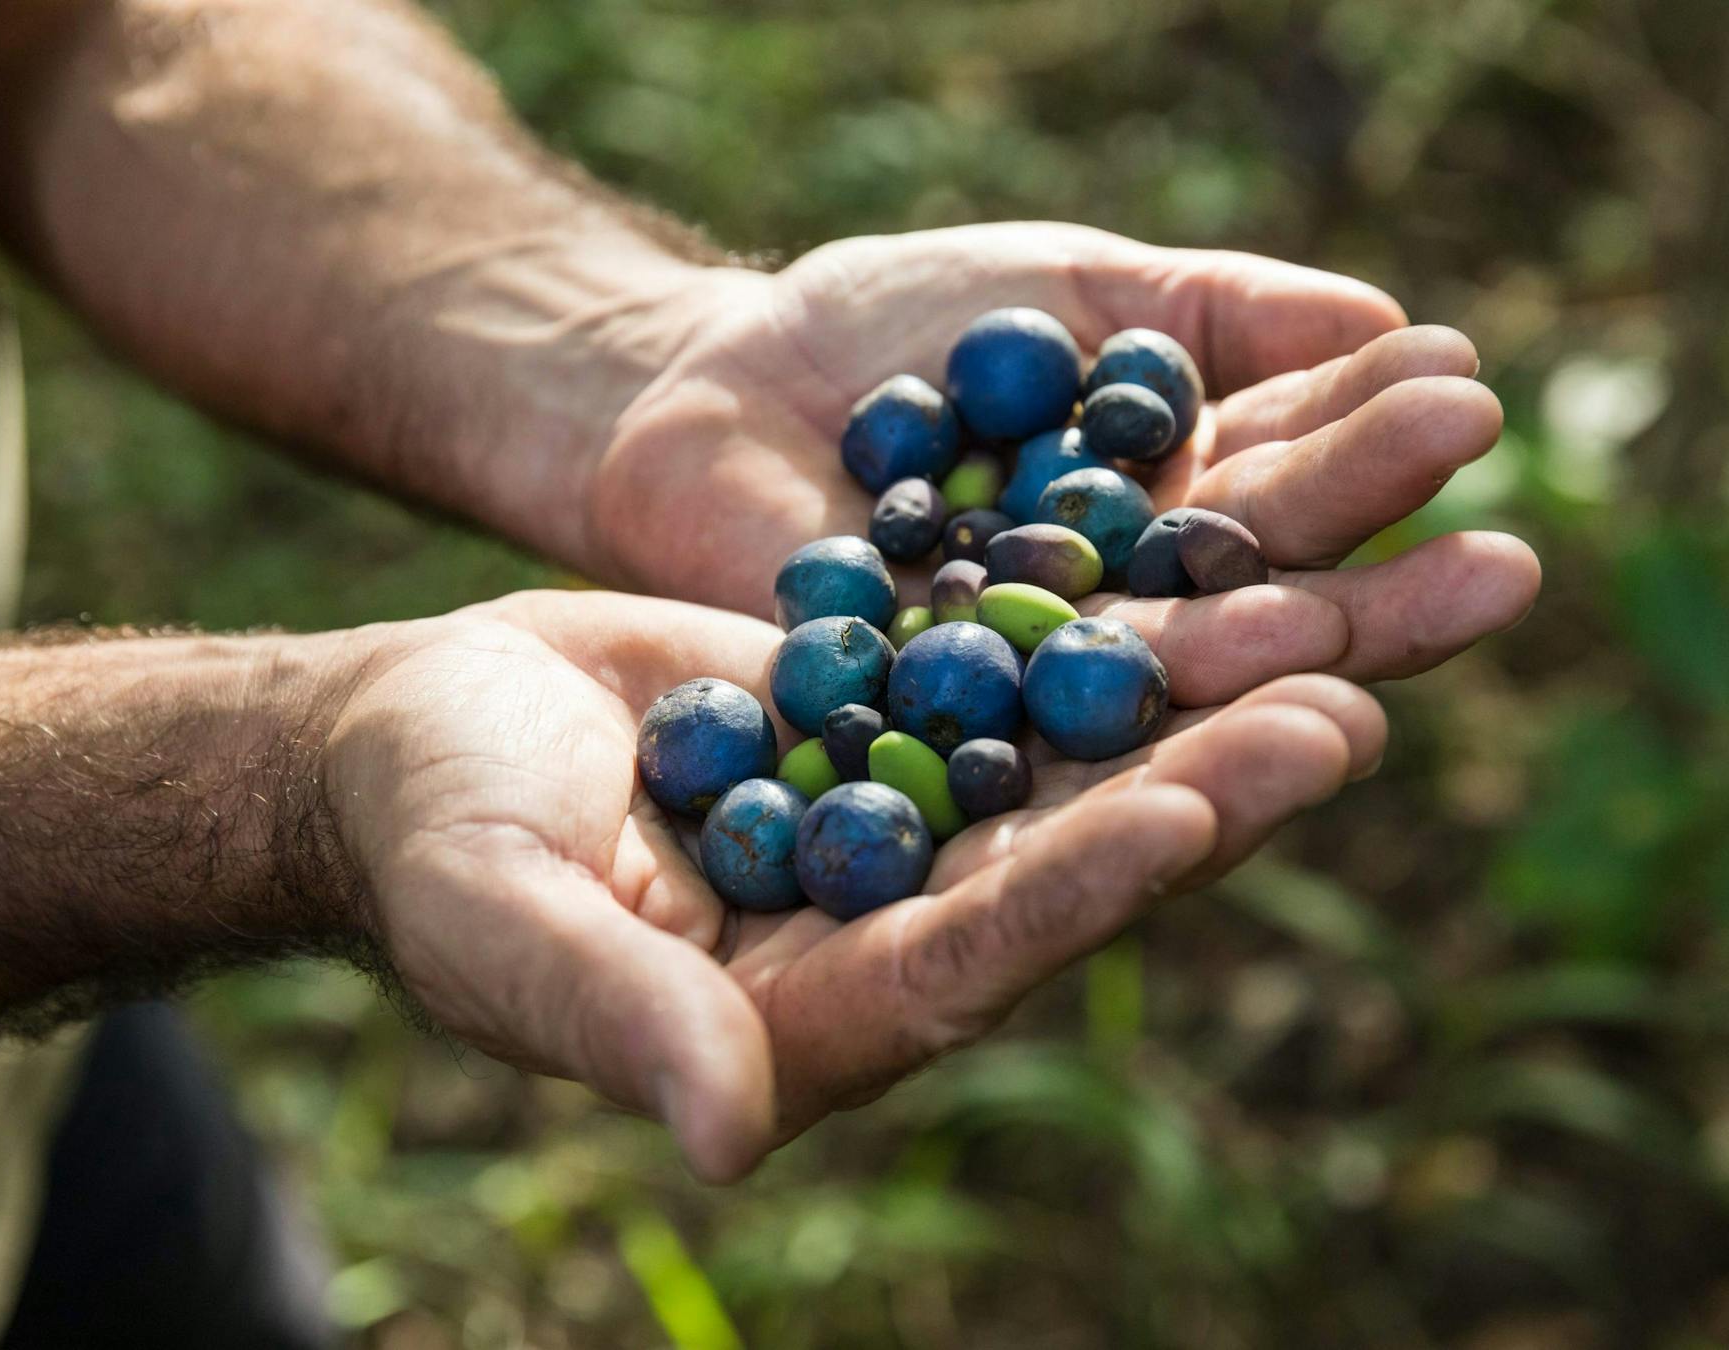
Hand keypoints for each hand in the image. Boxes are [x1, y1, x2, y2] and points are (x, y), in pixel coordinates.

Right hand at [325, 589, 1384, 1181]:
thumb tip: (729, 1135)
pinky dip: (1105, 620)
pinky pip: (1015, 671)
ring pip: (1067, 763)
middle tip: (1348, 704)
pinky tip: (1205, 555)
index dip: (1073, 893)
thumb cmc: (432, 836)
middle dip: (1201, 788)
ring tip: (1332, 621)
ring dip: (1194, 698)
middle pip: (1060, 864)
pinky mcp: (890, 723)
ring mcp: (894, 823)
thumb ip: (617, 1017)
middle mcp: (878, 929)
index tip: (1189, 810)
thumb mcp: (504, 922)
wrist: (417, 732)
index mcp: (801, 1013)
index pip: (962, 962)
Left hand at [590, 223, 1538, 703]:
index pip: (1281, 494)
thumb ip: (1199, 313)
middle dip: (1371, 595)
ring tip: (1368, 660)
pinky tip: (1194, 717)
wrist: (692, 387)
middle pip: (1252, 614)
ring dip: (1269, 675)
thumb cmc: (876, 332)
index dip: (1366, 453)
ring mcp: (1020, 687)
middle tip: (1506, 573)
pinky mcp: (924, 738)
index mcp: (1152, 511)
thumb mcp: (1055, 291)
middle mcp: (1108, 614)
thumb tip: (1375, 320)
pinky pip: (1021, 737)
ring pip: (1159, 689)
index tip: (1463, 401)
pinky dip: (1104, 728)